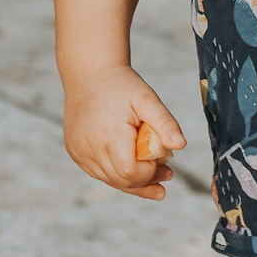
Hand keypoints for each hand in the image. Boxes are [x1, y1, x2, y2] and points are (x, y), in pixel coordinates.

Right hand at [63, 64, 185, 199]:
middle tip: (167, 173)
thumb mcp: (147, 99)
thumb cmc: (122, 86)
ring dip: (132, 180)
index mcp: (109, 134)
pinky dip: (116, 173)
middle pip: (120, 180)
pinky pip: (98, 172)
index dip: (149, 174)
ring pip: (109, 179)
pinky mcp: (75, 152)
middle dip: (146, 181)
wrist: (91, 75)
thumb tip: (181, 145)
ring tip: (153, 173)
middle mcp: (89, 147)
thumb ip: (164, 123)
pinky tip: (132, 167)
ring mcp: (79, 152)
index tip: (166, 165)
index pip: (129, 171)